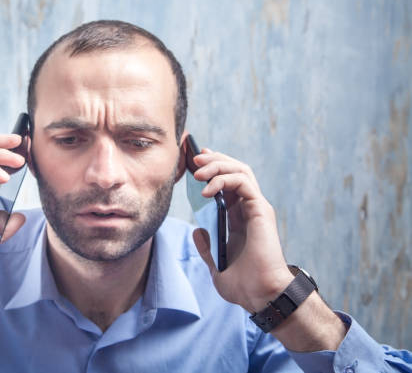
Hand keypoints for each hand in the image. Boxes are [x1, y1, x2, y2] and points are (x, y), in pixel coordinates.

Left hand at [191, 148, 292, 312]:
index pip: (227, 184)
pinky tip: (207, 191)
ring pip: (240, 171)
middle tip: (194, 158)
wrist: (261, 296)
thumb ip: (207, 247)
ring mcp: (257, 208)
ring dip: (217, 166)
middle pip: (234, 171)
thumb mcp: (216, 265)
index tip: (194, 163)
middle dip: (213, 160)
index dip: (213, 169)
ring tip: (197, 171)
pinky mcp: (260, 210)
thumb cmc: (244, 286)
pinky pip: (243, 183)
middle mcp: (250, 209)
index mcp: (240, 219)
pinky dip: (223, 180)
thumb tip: (197, 231)